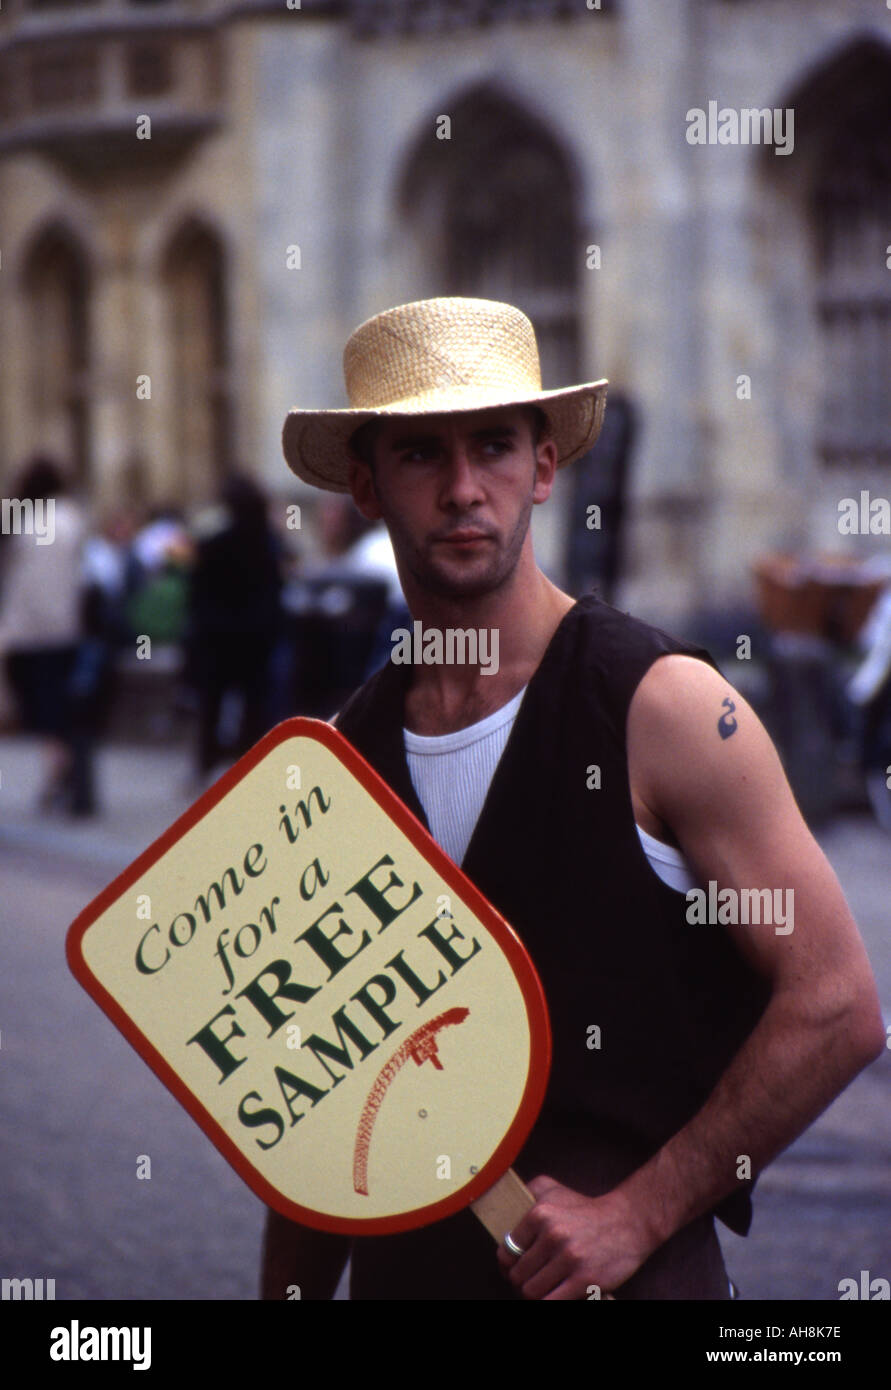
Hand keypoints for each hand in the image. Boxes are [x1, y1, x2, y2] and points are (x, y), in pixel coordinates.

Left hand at [495, 1175, 657, 1300]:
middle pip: (518, 1276)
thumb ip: (526, 1193)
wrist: (628, 1222)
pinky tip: (555, 1294)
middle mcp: (553, 1234)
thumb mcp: (554, 1190)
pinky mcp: (585, 1280)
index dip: (508, 1264)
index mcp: (540, 1213)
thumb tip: (504, 1211)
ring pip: (531, 1292)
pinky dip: (549, 1302)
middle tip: (531, 1279)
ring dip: (534, 1294)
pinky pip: (551, 1302)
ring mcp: (569, 1258)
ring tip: (543, 1287)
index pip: (506, 1251)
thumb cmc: (585, 1209)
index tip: (516, 1267)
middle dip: (521, 1282)